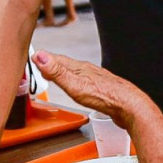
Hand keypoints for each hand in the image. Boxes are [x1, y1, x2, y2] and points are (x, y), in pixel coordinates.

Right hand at [32, 51, 147, 124]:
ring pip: (74, 73)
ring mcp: (94, 79)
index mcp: (79, 68)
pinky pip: (83, 82)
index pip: (56, 59)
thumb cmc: (105, 96)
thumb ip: (57, 72)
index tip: (33, 57)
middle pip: (65, 65)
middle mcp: (87, 71)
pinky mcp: (100, 89)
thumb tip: (40, 56)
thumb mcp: (74, 85)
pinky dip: (74, 83)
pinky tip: (76, 88)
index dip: (43, 58)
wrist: (128, 107)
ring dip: (62, 73)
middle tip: (40, 65)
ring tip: (54, 75)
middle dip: (51, 64)